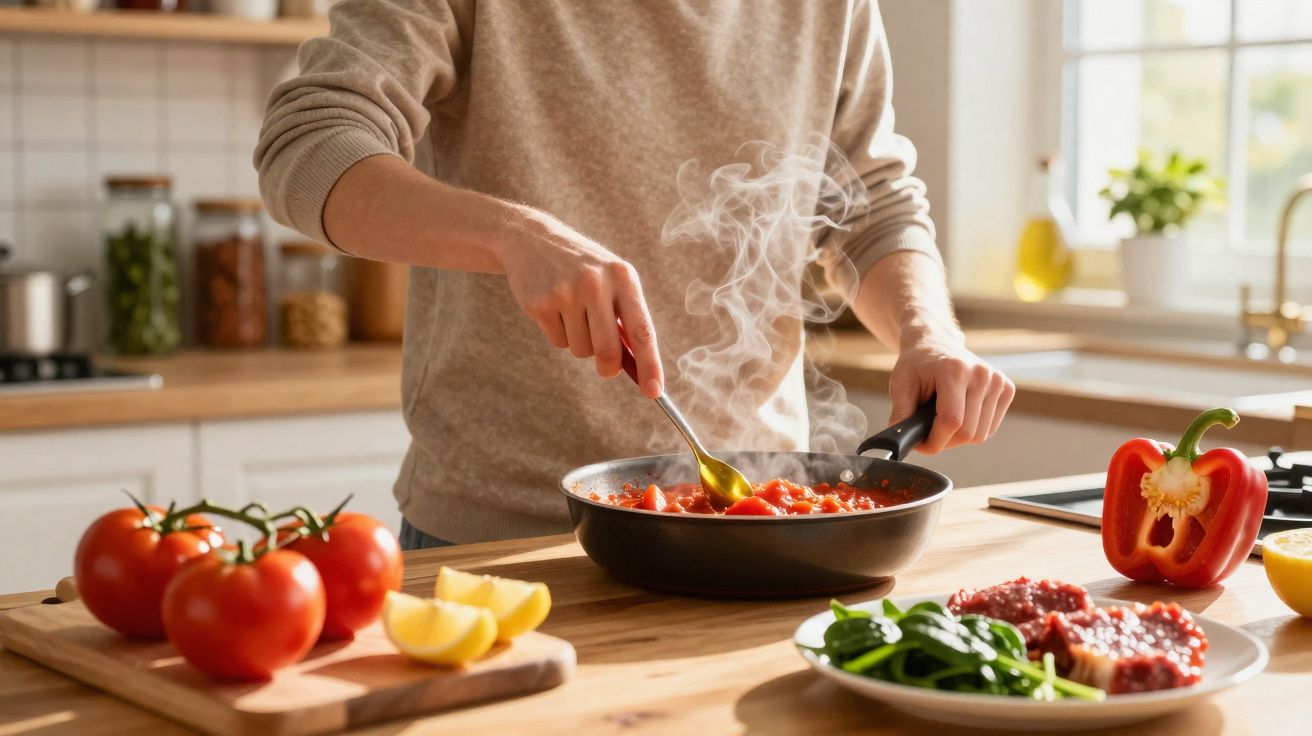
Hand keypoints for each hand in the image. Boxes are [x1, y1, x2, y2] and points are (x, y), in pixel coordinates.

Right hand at [500, 207, 663, 397]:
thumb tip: (639, 368)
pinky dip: (560, 334)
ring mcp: (565, 292)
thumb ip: (626, 319)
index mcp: (623, 277)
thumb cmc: (583, 269)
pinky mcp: (540, 303)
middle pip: (608, 350)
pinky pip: (559, 342)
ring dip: (580, 343)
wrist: (532, 240)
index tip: (654, 391)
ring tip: (573, 313)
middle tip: (607, 370)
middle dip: (609, 368)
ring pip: (581, 350)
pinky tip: (554, 309)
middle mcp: (595, 283)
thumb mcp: (611, 281)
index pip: (641, 330)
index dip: (650, 364)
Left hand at [887, 330, 1014, 454]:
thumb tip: (900, 441)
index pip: (951, 421)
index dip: (934, 441)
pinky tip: (960, 413)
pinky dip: (973, 429)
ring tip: (942, 420)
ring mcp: (997, 381)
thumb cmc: (917, 365)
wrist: (936, 343)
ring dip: (959, 437)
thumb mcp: (900, 385)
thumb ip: (901, 414)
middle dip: (944, 441)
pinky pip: (990, 428)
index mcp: (955, 370)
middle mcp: (981, 374)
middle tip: (928, 432)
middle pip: (968, 433)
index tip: (921, 445)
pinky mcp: (1006, 388)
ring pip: (980, 435)